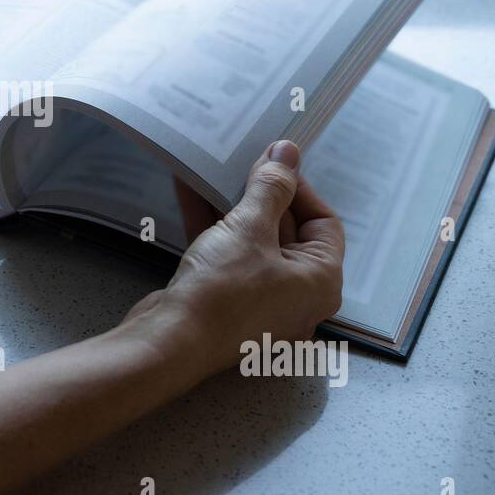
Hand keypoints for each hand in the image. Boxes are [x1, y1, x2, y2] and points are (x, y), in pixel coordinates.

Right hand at [121, 140, 344, 382]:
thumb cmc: (223, 291)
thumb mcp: (249, 228)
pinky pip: (227, 256)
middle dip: (260, 193)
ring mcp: (260, 301)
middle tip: (240, 160)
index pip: (323, 222)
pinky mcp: (226, 303)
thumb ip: (270, 187)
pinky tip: (190, 192)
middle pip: (286, 231)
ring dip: (231, 206)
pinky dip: (212, 227)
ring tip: (213, 170)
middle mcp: (297, 295)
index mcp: (320, 281)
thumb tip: (287, 152)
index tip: (270, 163)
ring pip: (252, 242)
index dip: (299, 188)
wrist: (170, 342)